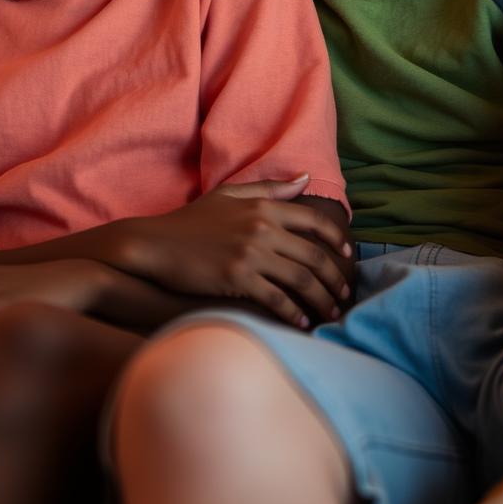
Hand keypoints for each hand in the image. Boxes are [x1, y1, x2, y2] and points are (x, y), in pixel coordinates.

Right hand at [122, 174, 351, 328]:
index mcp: (262, 206)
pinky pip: (276, 300)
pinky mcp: (237, 278)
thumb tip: (305, 179)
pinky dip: (293, 314)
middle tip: (345, 295)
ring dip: (322, 300)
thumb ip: (269, 189)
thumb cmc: (191, 221)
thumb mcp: (229, 195)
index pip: (313, 221)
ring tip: (330, 315)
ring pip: (301, 280)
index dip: (336, 240)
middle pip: (313, 256)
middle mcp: (262, 228)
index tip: (347, 256)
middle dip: (335, 279)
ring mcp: (250, 254)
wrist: (155, 244)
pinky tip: (300, 324)